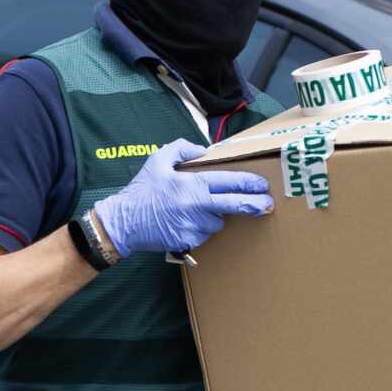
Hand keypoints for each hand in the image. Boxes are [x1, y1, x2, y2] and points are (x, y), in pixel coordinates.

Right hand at [94, 138, 273, 256]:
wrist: (124, 222)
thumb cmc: (141, 190)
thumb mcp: (158, 160)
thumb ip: (181, 148)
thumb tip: (203, 150)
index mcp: (191, 184)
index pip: (228, 182)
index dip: (248, 183)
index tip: (262, 185)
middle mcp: (196, 206)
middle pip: (234, 205)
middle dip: (255, 205)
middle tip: (267, 205)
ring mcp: (193, 226)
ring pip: (217, 222)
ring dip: (214, 216)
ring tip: (195, 210)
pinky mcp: (188, 241)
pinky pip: (204, 235)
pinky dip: (200, 228)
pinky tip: (184, 221)